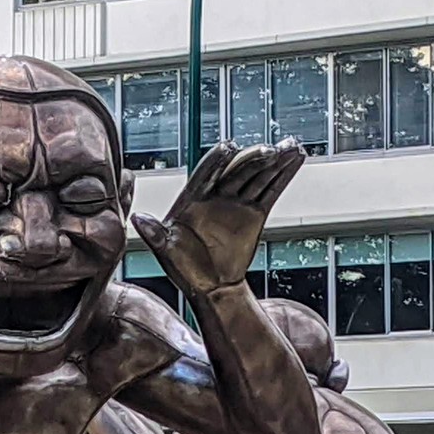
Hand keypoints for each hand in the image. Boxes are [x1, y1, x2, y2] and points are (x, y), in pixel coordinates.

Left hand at [131, 139, 304, 295]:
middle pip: (236, 172)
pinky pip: (271, 190)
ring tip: (292, 147)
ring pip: (257, 177)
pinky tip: (297, 157)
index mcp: (191, 199)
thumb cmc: (183, 269)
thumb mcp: (165, 253)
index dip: (216, 162)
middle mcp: (215, 194)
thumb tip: (137, 220)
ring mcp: (236, 201)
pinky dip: (285, 175)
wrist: (210, 287)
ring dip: (275, 162)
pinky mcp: (255, 212)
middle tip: (268, 151)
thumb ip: (154, 235)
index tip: (229, 147)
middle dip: (252, 160)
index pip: (204, 175)